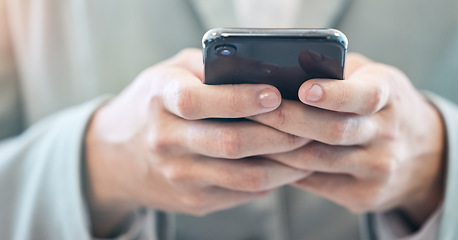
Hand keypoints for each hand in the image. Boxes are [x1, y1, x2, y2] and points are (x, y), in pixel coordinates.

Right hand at [85, 49, 310, 236]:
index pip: (200, 102)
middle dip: (278, 135)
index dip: (241, 99)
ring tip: (308, 150)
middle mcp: (165, 140)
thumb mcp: (170, 73)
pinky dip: (271, 181)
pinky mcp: (191, 200)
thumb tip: (264, 71)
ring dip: (284, 165)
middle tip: (307, 126)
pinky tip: (287, 167)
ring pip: (243, 176)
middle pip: (230, 143)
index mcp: (160, 99)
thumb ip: (210, 68)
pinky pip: (240, 193)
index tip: (276, 95)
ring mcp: (178, 176)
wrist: (113, 157)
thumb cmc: (152, 104)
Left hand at [250, 53, 445, 225]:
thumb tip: (288, 68)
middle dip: (289, 120)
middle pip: (335, 131)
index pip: (365, 96)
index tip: (303, 89)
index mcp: (391, 96)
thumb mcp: (373, 78)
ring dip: (281, 148)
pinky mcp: (366, 195)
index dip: (333, 94)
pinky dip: (289, 170)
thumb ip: (339, 71)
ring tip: (251, 133)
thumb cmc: (384, 106)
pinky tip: (269, 157)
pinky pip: (317, 182)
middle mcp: (389, 134)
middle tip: (254, 110)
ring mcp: (379, 169)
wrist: (426, 154)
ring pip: (320, 160)